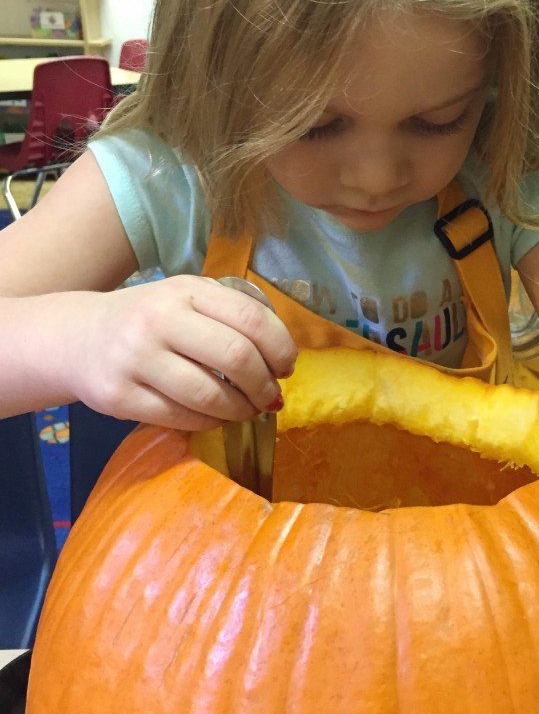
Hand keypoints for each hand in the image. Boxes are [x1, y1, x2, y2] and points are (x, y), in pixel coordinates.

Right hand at [59, 275, 296, 428]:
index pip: (251, 318)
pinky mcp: (119, 397)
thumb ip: (232, 316)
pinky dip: (211, 422)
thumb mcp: (187, 299)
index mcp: (185, 291)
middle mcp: (159, 320)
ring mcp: (135, 359)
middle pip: (236, 357)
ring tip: (248, 409)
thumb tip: (283, 360)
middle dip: (264, 384)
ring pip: (210, 395)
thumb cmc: (150, 320)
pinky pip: (182, 418)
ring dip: (241, 409)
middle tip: (271, 395)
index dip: (281, 347)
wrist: (77, 338)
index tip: (287, 366)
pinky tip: (218, 416)